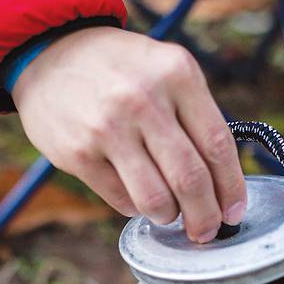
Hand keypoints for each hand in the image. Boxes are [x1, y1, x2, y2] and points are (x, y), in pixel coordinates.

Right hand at [11, 27, 246, 242]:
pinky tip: (135, 194)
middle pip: (191, 178)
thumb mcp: (166, 70)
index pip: (218, 145)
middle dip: (205, 216)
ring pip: (156, 199)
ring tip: (169, 213)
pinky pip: (122, 200)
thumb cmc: (122, 70)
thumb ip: (196, 117)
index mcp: (177, 74)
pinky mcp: (79, 153)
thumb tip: (223, 185)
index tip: (234, 212)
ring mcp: (108, 127)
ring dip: (169, 216)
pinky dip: (135, 207)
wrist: (49, 52)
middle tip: (206, 231)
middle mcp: (144, 99)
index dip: (231, 188)